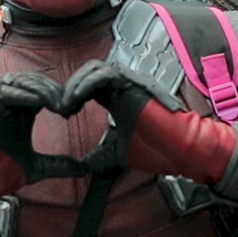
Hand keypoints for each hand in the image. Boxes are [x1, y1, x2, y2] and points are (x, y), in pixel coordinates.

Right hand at [0, 72, 81, 223]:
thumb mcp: (38, 167)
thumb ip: (60, 164)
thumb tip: (85, 168)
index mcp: (20, 112)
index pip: (43, 91)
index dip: (60, 96)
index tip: (74, 110)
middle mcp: (8, 103)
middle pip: (34, 81)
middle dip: (54, 90)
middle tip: (68, 105)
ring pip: (21, 81)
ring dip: (41, 90)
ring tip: (56, 104)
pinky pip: (5, 91)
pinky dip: (22, 94)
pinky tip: (38, 104)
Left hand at [64, 60, 236, 182]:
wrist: (178, 149)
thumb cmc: (156, 148)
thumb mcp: (116, 154)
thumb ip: (99, 156)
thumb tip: (82, 167)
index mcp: (116, 98)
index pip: (87, 87)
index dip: (72, 97)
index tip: (63, 114)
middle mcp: (121, 86)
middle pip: (87, 73)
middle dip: (70, 87)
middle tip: (59, 107)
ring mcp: (128, 81)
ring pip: (93, 69)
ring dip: (75, 84)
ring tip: (65, 104)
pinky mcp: (133, 82)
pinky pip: (104, 74)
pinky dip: (86, 84)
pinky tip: (76, 100)